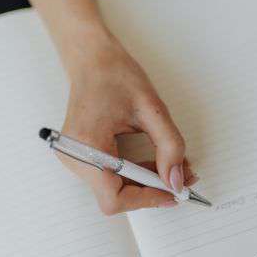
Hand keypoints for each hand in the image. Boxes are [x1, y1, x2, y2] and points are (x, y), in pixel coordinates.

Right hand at [59, 32, 194, 213]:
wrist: (92, 57)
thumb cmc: (116, 75)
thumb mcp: (152, 108)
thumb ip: (169, 146)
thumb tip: (176, 180)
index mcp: (87, 146)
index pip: (115, 197)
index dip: (147, 199)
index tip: (174, 192)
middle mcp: (75, 157)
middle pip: (115, 195)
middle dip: (152, 189)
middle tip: (182, 176)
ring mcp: (75, 157)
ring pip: (114, 187)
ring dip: (145, 180)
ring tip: (172, 165)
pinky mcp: (81, 154)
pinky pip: (110, 175)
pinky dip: (135, 171)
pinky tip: (154, 160)